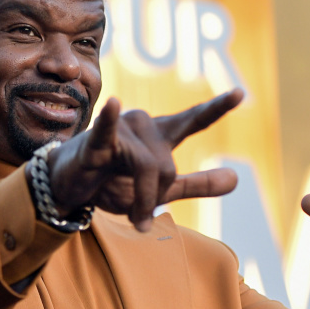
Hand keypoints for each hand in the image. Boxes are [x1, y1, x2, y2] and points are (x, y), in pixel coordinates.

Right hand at [47, 89, 243, 231]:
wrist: (69, 190)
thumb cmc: (111, 182)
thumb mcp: (161, 188)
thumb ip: (197, 184)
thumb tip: (237, 179)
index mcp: (159, 135)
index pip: (192, 121)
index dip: (217, 108)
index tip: (241, 94)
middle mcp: (142, 125)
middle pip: (167, 167)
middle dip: (155, 197)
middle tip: (138, 212)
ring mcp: (119, 130)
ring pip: (148, 168)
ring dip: (139, 200)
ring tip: (128, 214)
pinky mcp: (95, 141)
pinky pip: (107, 131)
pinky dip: (108, 119)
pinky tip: (113, 103)